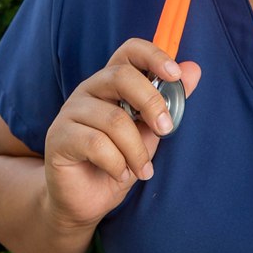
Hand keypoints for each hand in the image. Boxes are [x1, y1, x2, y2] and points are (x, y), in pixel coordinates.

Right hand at [43, 39, 200, 232]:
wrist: (87, 201)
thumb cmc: (118, 162)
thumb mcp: (150, 132)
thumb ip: (169, 102)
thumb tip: (194, 69)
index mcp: (112, 82)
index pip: (130, 51)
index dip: (154, 56)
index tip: (176, 75)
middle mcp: (89, 90)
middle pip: (122, 77)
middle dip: (151, 103)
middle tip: (166, 130)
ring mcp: (70, 111)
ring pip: (114, 119)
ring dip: (136, 150)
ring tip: (142, 170)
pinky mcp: (58, 137)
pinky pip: (96, 144)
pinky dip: (117, 163)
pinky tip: (120, 174)